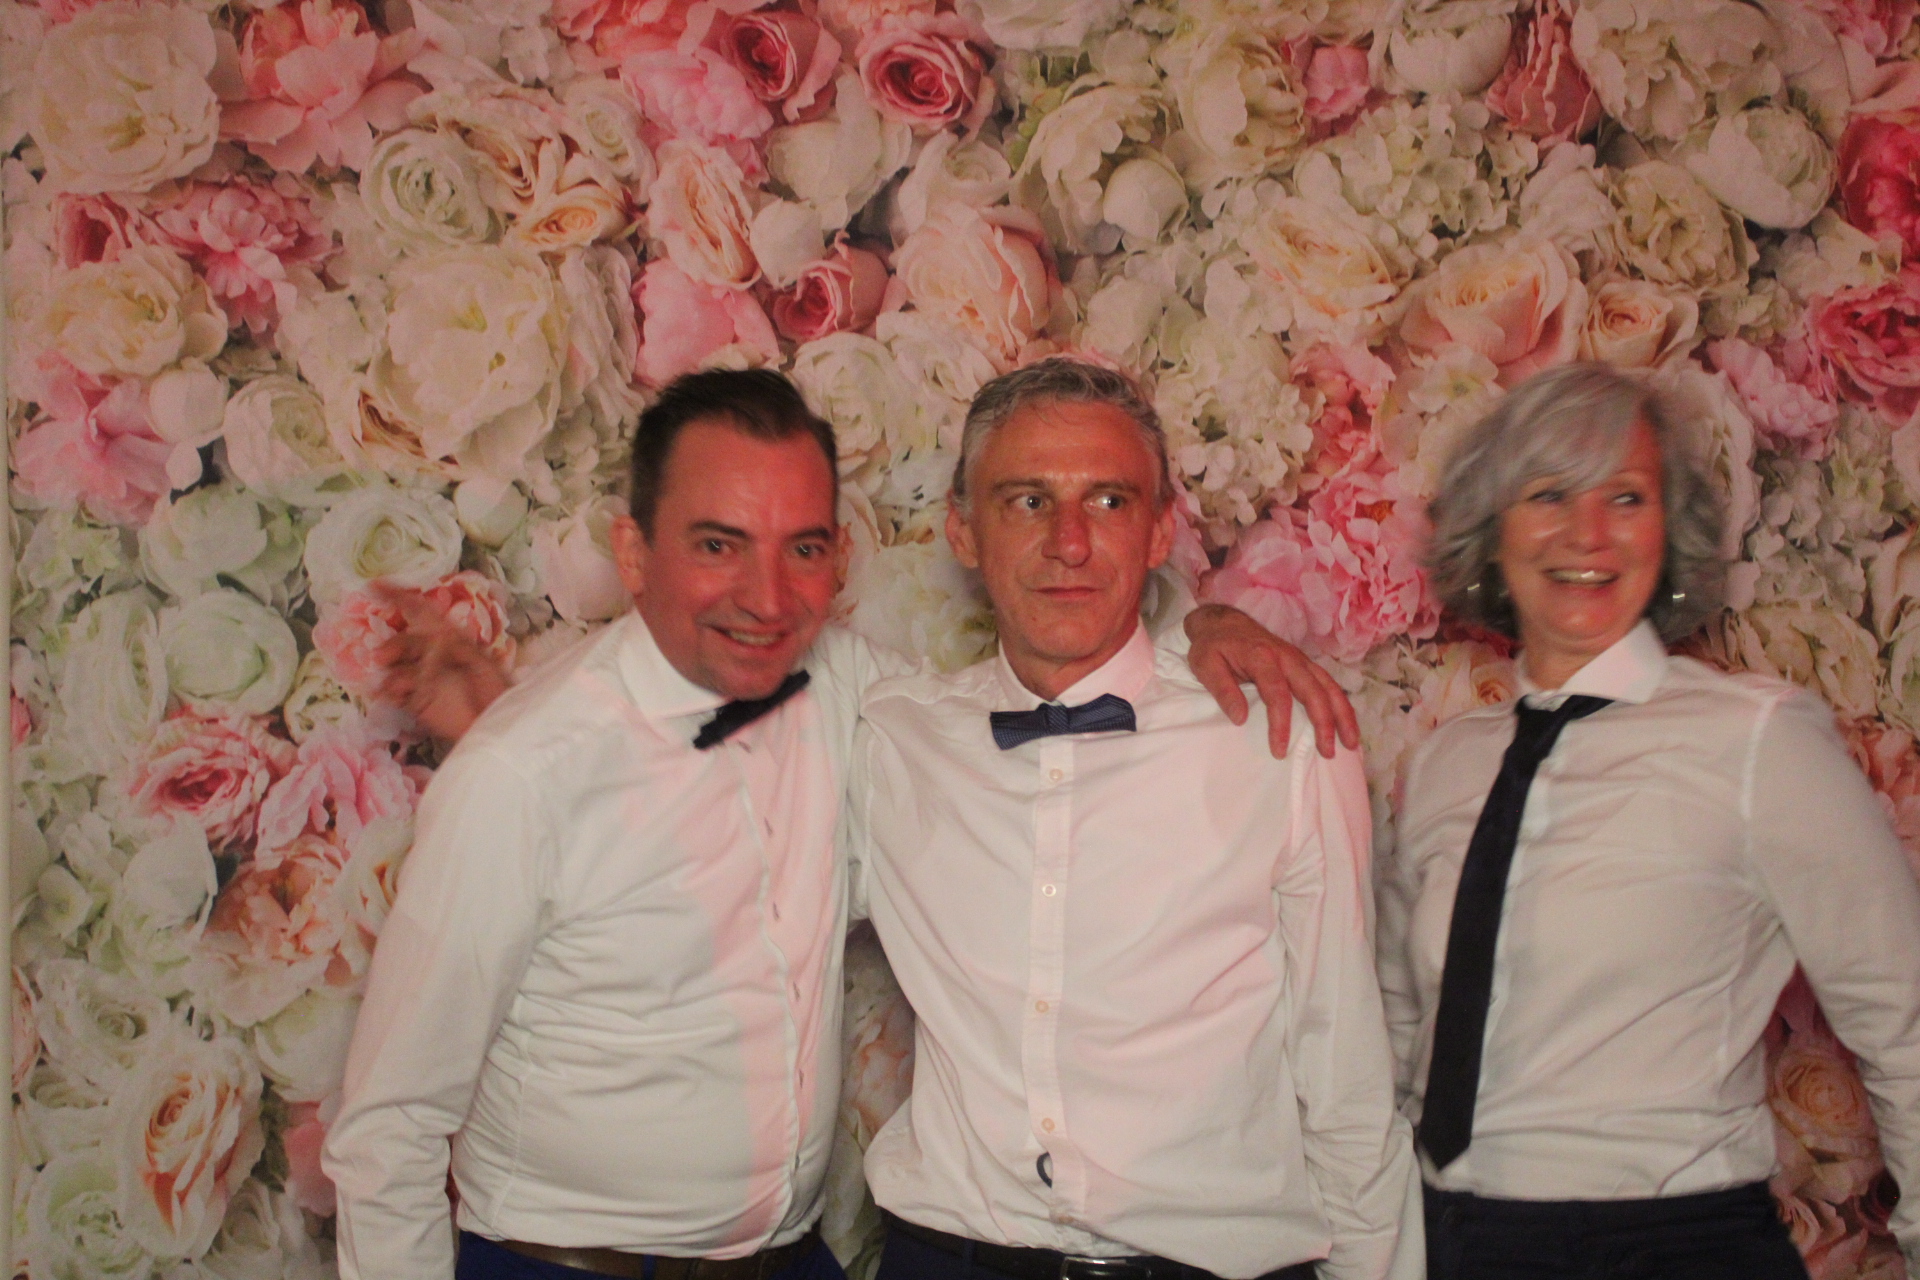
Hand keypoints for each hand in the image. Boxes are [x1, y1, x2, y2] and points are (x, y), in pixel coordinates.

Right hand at [370, 582, 510, 743]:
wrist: (496, 725)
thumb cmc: (496, 691)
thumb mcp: (480, 660)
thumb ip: (455, 644)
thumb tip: (431, 635)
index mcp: (451, 639)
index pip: (422, 612)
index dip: (398, 597)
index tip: (373, 586)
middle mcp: (433, 654)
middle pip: (404, 640)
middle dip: (394, 645)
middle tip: (384, 655)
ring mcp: (423, 677)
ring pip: (395, 665)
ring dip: (391, 669)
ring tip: (396, 681)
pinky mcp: (417, 700)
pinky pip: (394, 690)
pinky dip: (389, 688)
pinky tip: (392, 692)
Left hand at [1184, 604, 1359, 758]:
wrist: (1224, 621)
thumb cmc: (1213, 646)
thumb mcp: (1206, 666)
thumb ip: (1222, 690)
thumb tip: (1240, 719)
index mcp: (1262, 657)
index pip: (1277, 694)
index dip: (1280, 724)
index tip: (1279, 750)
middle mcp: (1287, 657)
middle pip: (1313, 691)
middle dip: (1324, 723)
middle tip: (1327, 753)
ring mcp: (1300, 659)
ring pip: (1329, 687)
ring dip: (1342, 715)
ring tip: (1351, 743)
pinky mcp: (1305, 664)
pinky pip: (1329, 684)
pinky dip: (1341, 704)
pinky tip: (1347, 724)